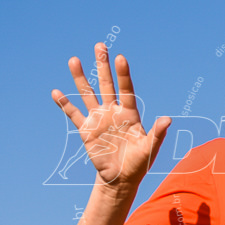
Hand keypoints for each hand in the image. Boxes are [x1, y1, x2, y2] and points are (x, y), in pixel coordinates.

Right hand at [51, 43, 169, 189]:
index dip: (123, 74)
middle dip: (103, 66)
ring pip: (88, 94)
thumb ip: (158, 133)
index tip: (121, 57)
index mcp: (130, 114)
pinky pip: (74, 114)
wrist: (121, 178)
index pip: (126, 89)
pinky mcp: (86, 130)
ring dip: (81, 78)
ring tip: (74, 60)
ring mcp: (98, 119)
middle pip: (106, 84)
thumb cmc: (138, 163)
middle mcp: (113, 112)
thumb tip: (168, 119)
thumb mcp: (150, 149)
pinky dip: (65, 104)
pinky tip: (56, 91)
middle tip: (100, 46)